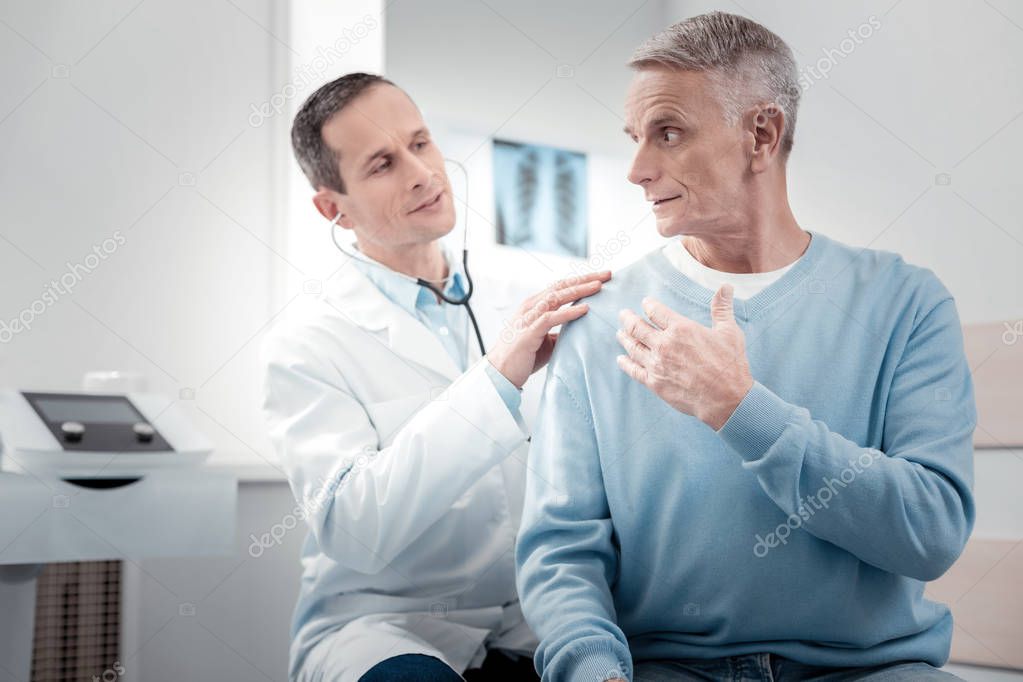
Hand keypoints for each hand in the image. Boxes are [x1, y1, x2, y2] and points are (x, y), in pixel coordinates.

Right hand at [487, 270, 611, 387]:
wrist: (501, 373)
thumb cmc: (524, 356)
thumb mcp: (546, 338)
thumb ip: (560, 329)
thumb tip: (580, 328)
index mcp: (535, 305)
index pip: (561, 286)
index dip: (582, 280)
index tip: (602, 277)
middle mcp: (531, 306)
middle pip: (561, 286)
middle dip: (585, 279)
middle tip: (607, 274)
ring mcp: (529, 318)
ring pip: (556, 297)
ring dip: (579, 290)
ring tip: (599, 286)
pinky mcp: (529, 332)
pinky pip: (551, 318)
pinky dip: (568, 312)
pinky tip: (584, 309)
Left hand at [616, 284, 752, 429]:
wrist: (726, 398)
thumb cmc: (729, 364)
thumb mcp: (729, 332)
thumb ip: (722, 308)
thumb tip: (726, 286)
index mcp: (680, 329)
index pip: (655, 311)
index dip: (648, 305)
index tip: (645, 303)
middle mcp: (664, 344)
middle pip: (637, 327)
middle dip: (628, 319)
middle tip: (623, 314)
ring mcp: (657, 364)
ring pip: (633, 347)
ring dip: (624, 338)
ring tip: (620, 333)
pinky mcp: (654, 383)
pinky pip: (634, 370)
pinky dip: (625, 364)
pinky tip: (621, 359)